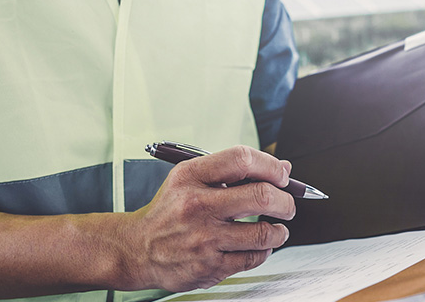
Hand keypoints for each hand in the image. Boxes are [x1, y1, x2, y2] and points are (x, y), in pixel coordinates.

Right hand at [123, 145, 295, 291]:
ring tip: (276, 228)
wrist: (137, 249)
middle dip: (285, 201)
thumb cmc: (169, 212)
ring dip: (279, 230)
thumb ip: (233, 172)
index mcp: (190, 177)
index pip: (242, 159)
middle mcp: (196, 206)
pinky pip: (253, 258)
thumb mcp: (190, 180)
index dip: (270, 165)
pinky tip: (258, 245)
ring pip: (263, 233)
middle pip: (261, 196)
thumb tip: (282, 169)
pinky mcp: (209, 266)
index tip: (281, 175)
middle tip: (287, 204)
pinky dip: (264, 250)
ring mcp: (203, 238)